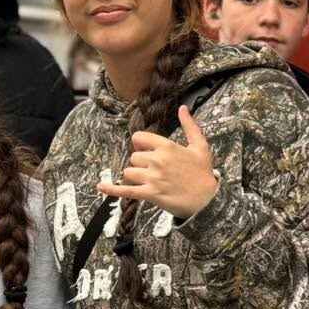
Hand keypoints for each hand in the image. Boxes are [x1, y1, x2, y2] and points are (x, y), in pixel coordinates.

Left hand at [98, 106, 217, 219]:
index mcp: (166, 146)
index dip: (140, 145)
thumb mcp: (200, 146)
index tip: (148, 151)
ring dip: (135, 177)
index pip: (138, 138)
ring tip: (149, 182)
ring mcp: (152, 178)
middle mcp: (157, 160)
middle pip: (133, 157)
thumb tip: (182, 108)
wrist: (208, 201)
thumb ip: (189, 125)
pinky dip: (111, 190)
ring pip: (128, 172)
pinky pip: (125, 191)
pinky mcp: (150, 194)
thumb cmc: (203, 173)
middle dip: (140, 164)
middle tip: (154, 171)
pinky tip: (100, 187)